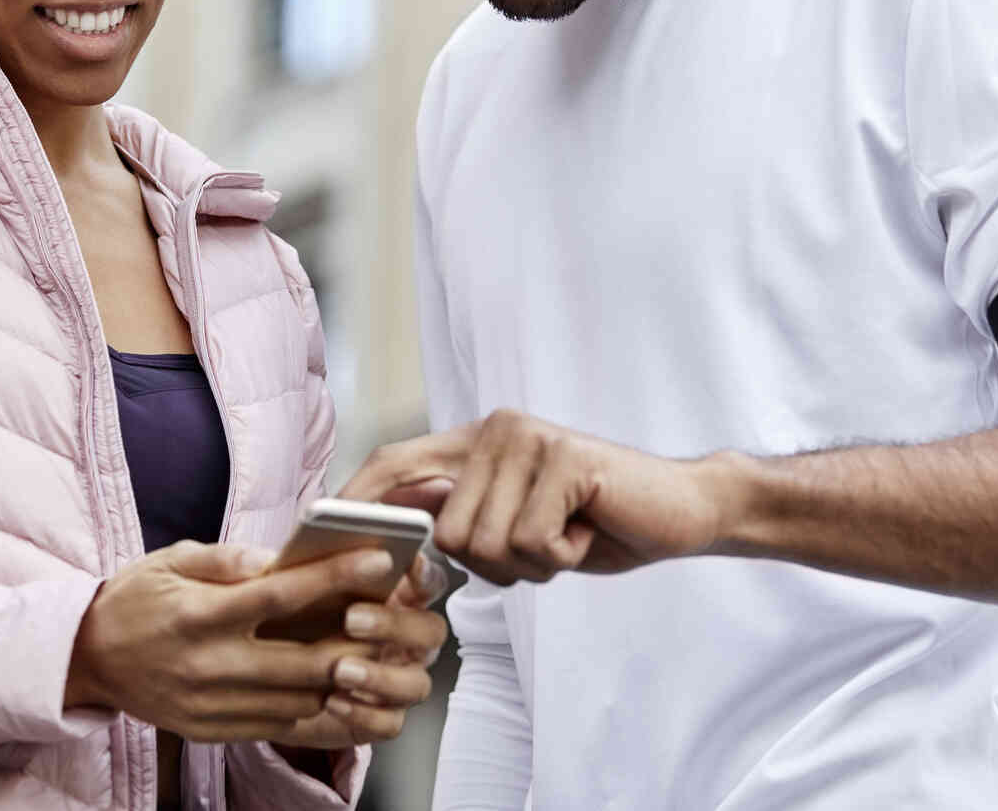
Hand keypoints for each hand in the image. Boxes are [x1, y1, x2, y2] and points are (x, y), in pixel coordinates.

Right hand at [65, 540, 402, 740]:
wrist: (86, 658)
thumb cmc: (134, 600)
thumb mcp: (172, 560)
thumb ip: (229, 559)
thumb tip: (279, 558)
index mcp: (200, 614)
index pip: (281, 596)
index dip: (335, 578)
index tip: (377, 562)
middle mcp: (208, 665)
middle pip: (302, 660)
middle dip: (354, 641)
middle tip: (387, 619)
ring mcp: (210, 705)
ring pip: (297, 700)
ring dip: (337, 678)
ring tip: (365, 651)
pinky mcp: (210, 731)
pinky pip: (275, 725)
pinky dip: (307, 706)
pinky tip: (324, 683)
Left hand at [273, 554, 449, 747]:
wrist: (269, 683)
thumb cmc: (287, 625)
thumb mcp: (289, 591)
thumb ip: (297, 572)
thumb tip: (276, 562)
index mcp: (395, 600)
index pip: (428, 582)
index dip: (424, 573)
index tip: (407, 564)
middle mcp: (406, 641)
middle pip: (431, 631)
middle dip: (396, 624)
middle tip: (352, 620)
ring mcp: (398, 681)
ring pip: (417, 683)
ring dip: (381, 677)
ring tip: (340, 671)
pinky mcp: (381, 718)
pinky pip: (390, 723)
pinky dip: (363, 713)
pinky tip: (332, 701)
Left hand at [342, 411, 731, 585]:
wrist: (678, 511)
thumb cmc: (592, 524)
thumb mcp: (517, 525)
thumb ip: (466, 520)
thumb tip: (400, 540)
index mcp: (477, 441)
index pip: (396, 463)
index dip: (357, 497)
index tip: (319, 526)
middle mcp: (495, 430)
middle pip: (445, 535)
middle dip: (493, 566)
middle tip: (543, 546)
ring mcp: (529, 439)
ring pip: (486, 546)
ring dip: (531, 564)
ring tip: (566, 534)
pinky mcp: (564, 459)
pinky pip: (532, 543)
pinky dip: (563, 557)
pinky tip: (586, 530)